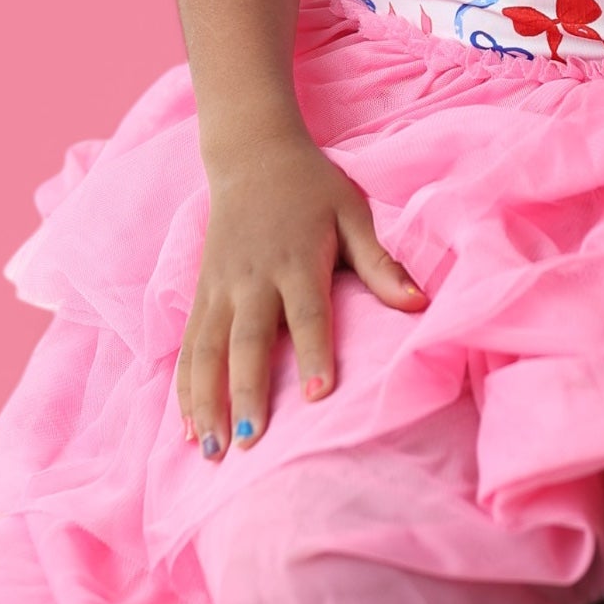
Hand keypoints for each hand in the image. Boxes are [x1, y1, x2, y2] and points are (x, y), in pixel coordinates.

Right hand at [177, 131, 425, 458]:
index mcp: (296, 258)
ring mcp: (220, 286)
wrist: (252, 153)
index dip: (315, 352)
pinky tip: (187, 429)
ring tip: (210, 451)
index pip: (306, 312)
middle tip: (249, 443)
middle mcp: (253, 277)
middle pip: (247, 340)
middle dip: (246, 392)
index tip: (319, 396)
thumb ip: (379, 263)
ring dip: (206, 401)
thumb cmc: (313, 188)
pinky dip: (184, 388)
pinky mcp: (201, 292)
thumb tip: (419, 303)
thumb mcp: (352, 213)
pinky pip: (189, 346)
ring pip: (207, 350)